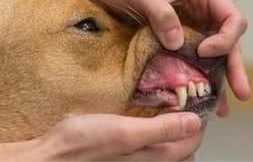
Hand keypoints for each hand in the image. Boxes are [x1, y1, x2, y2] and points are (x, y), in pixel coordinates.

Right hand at [24, 113, 202, 160]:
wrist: (53, 155)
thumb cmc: (84, 144)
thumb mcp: (125, 132)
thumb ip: (160, 129)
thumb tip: (194, 123)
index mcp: (154, 156)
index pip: (192, 141)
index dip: (199, 120)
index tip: (198, 97)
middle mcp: (147, 159)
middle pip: (181, 148)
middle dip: (189, 126)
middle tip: (187, 100)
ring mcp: (133, 156)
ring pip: (164, 145)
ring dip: (171, 127)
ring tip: (169, 105)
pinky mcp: (120, 150)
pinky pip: (146, 141)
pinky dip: (153, 128)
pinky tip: (143, 114)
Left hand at [52, 0, 251, 115]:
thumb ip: (161, 14)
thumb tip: (178, 42)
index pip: (232, 19)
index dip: (225, 39)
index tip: (204, 52)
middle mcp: (203, 10)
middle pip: (230, 41)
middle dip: (235, 67)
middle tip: (241, 93)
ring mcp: (192, 27)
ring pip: (215, 55)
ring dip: (220, 79)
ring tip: (222, 108)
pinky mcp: (178, 40)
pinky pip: (195, 60)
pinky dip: (200, 77)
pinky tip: (201, 98)